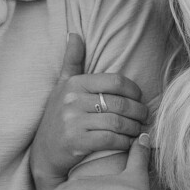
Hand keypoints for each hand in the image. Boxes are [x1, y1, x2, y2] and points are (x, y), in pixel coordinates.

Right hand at [30, 34, 149, 189]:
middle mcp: (72, 100)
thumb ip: (72, 61)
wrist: (43, 155)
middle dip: (138, 111)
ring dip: (134, 128)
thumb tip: (73, 34)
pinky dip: (125, 141)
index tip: (140, 98)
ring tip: (139, 129)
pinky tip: (129, 142)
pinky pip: (110, 139)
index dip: (134, 90)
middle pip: (119, 103)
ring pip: (117, 122)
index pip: (115, 81)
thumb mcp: (62, 87)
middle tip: (145, 117)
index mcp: (74, 84)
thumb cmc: (58, 116)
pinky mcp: (75, 143)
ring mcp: (72, 122)